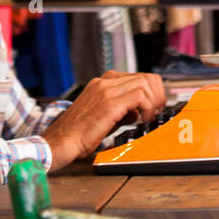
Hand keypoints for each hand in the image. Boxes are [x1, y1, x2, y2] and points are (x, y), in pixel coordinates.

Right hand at [43, 71, 166, 170]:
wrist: (61, 141)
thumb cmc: (79, 133)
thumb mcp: (104, 115)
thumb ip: (121, 109)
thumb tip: (137, 111)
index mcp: (103, 83)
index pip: (138, 77)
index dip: (152, 92)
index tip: (155, 107)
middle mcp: (105, 82)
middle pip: (145, 77)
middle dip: (157, 95)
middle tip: (157, 112)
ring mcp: (106, 89)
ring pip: (144, 82)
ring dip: (153, 102)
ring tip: (149, 118)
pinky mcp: (109, 102)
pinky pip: (140, 95)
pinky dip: (147, 108)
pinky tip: (142, 120)